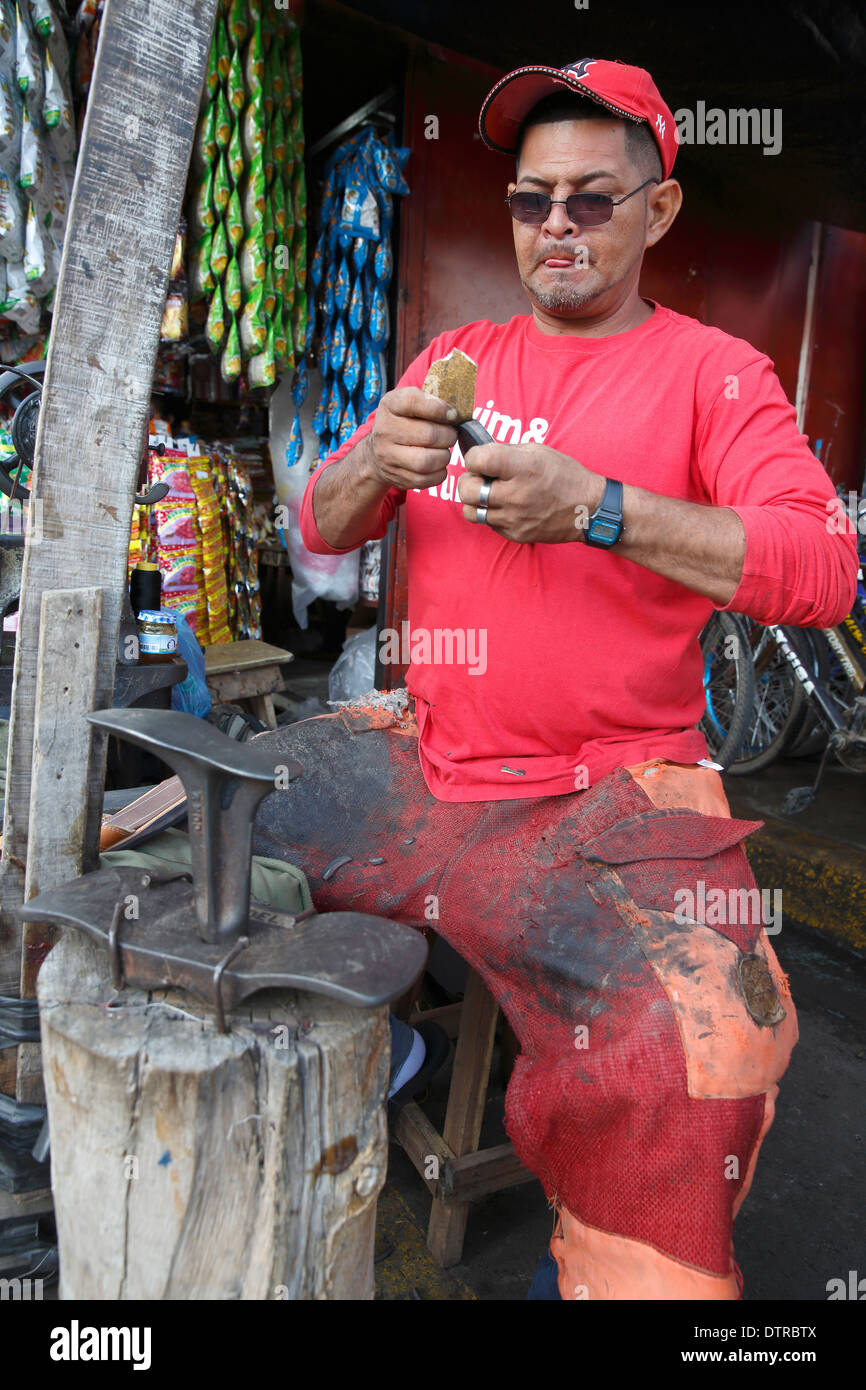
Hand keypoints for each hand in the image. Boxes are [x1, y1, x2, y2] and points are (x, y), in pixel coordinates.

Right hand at [366, 387, 458, 491]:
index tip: (452, 414)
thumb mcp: (410, 404)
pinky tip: (437, 464)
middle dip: (448, 436)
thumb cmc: (404, 423)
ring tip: (444, 450)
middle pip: (428, 435)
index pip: (413, 401)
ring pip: (427, 461)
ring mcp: (387, 456)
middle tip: (450, 435)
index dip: (438, 408)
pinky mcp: (396, 477)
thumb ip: (431, 401)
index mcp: (389, 406)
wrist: (377, 452)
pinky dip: (439, 473)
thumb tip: (455, 413)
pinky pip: (426, 479)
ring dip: (444, 456)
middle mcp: (384, 430)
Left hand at [456, 440, 605, 543]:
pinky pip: (488, 524)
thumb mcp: (538, 451)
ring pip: (471, 511)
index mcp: (522, 467)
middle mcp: (516, 495)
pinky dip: (491, 514)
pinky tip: (505, 507)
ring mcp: (514, 518)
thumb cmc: (563, 475)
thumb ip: (506, 452)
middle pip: (467, 490)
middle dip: (468, 480)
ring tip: (488, 494)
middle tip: (479, 478)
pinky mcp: (515, 534)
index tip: (479, 458)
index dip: (473, 457)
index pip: (477, 460)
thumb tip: (480, 453)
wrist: (586, 509)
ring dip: (475, 501)